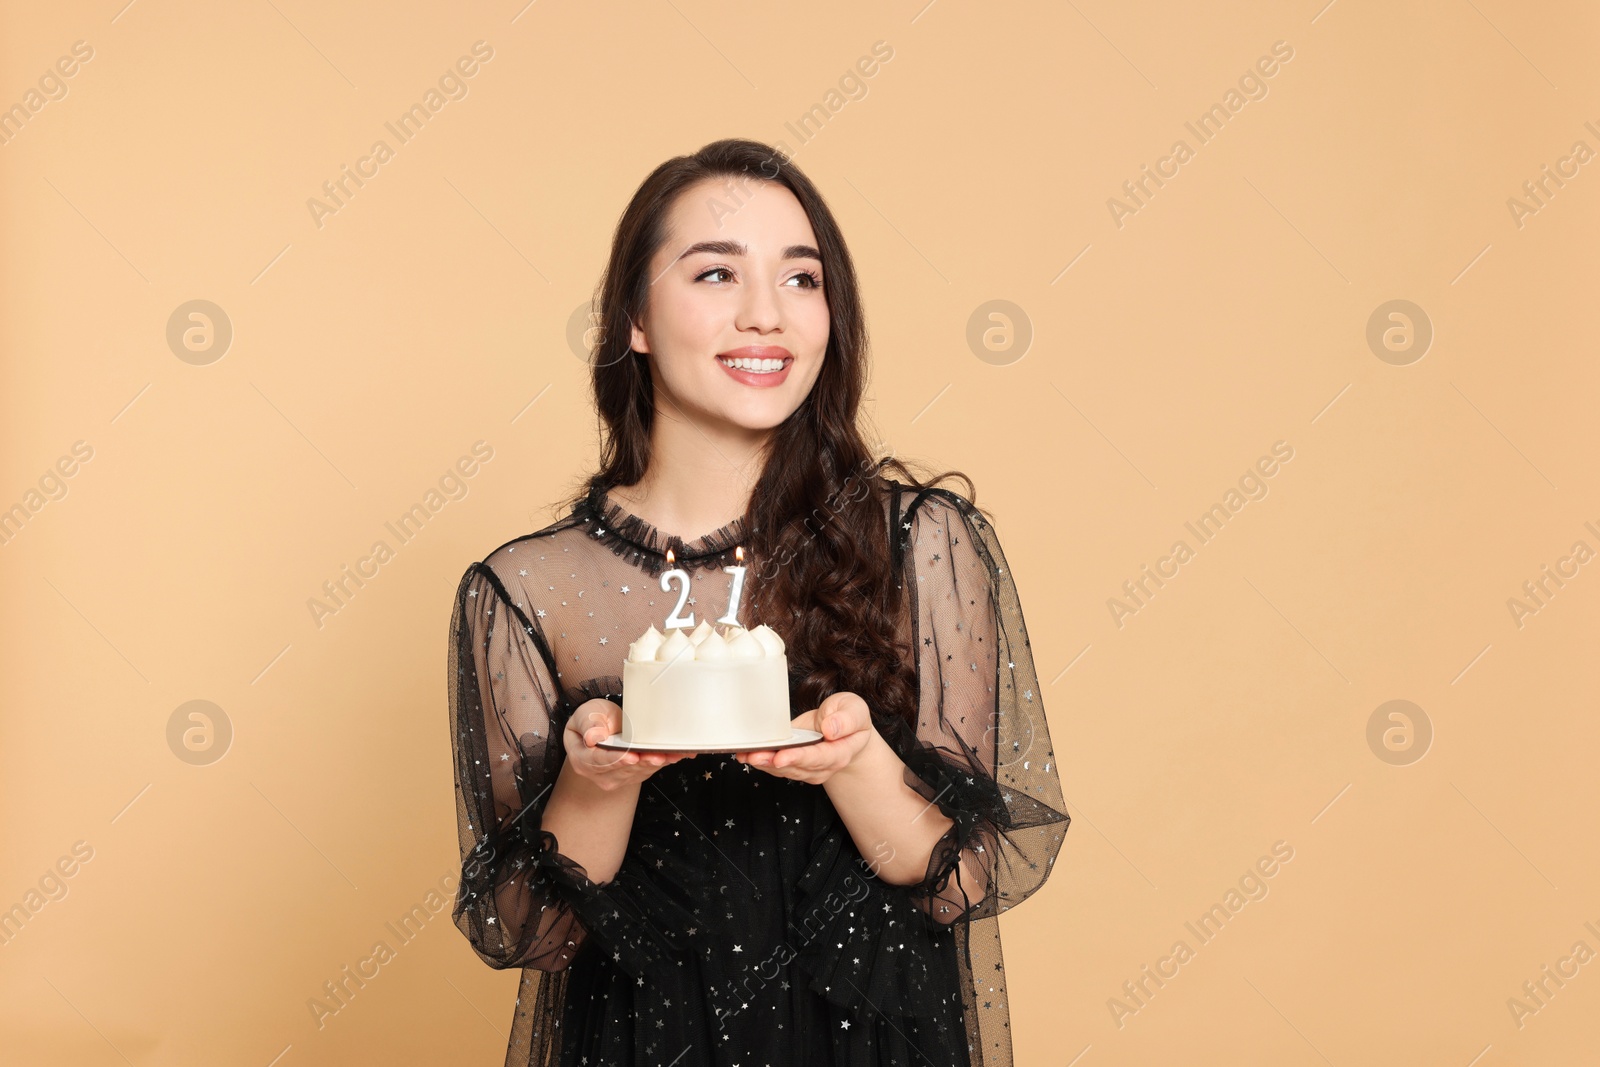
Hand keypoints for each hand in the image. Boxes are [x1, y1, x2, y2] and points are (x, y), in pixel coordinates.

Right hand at [563, 698, 694, 789]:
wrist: (601, 726)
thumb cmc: (592, 719)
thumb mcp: (585, 715)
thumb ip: (588, 725)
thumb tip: (593, 738)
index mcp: (582, 759)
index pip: (599, 761)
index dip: (617, 759)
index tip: (631, 756)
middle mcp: (598, 773)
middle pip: (622, 769)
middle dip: (642, 762)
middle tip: (658, 756)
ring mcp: (615, 777)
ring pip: (637, 772)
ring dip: (655, 763)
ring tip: (670, 755)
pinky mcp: (631, 776)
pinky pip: (647, 771)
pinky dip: (661, 762)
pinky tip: (674, 755)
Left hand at [734, 692, 874, 784]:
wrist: (846, 731)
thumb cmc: (850, 718)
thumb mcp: (855, 710)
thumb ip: (846, 719)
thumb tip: (831, 729)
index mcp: (840, 752)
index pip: (819, 758)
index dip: (799, 758)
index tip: (781, 757)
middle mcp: (823, 766)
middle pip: (797, 767)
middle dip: (774, 762)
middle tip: (755, 756)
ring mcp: (807, 768)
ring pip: (783, 769)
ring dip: (763, 763)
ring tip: (745, 754)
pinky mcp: (793, 763)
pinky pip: (776, 765)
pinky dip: (760, 760)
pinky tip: (745, 754)